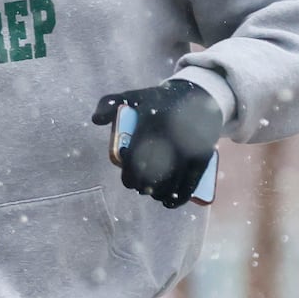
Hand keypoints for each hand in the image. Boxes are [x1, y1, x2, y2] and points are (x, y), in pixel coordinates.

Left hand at [92, 80, 222, 208]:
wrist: (198, 95)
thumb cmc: (159, 100)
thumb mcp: (133, 96)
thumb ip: (109, 103)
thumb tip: (95, 121)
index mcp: (150, 122)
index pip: (135, 159)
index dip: (129, 176)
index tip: (128, 181)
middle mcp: (170, 137)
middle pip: (152, 175)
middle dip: (143, 186)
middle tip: (140, 187)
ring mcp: (188, 148)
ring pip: (170, 183)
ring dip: (159, 193)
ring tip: (153, 192)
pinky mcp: (203, 157)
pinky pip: (190, 184)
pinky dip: (179, 198)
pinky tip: (170, 202)